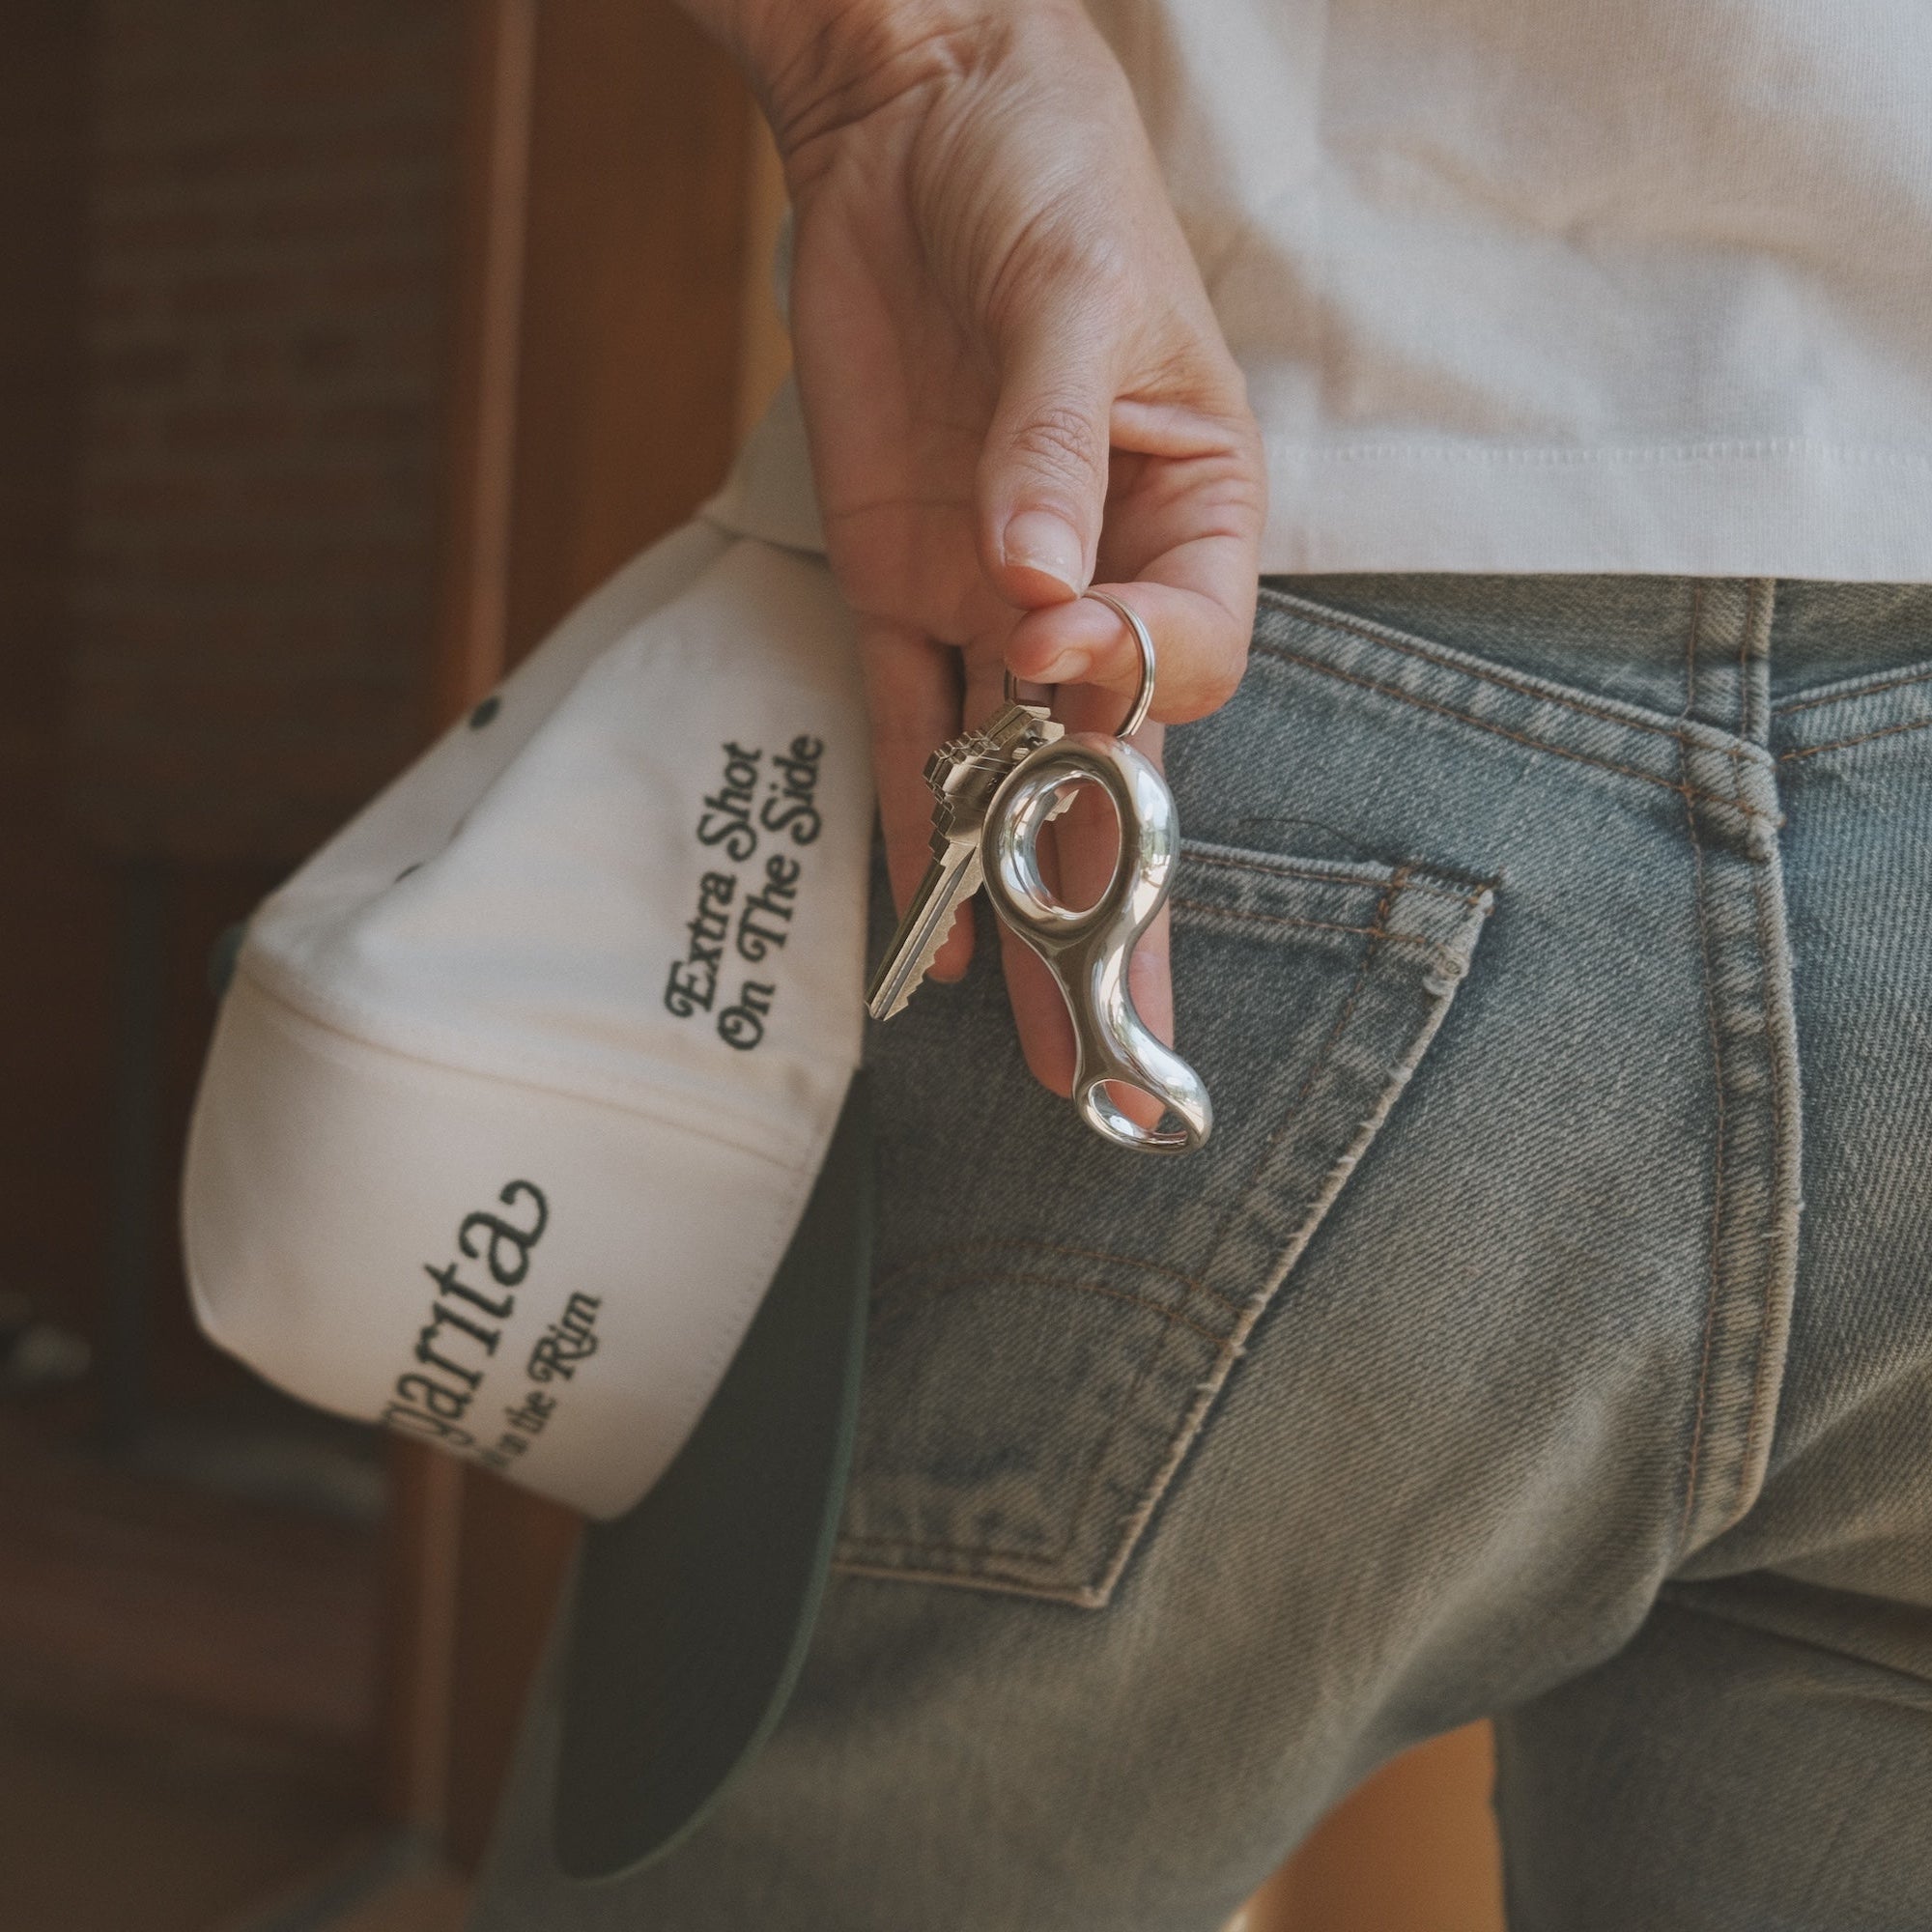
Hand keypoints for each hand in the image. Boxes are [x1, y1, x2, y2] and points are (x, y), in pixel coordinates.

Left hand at [711, 0, 1264, 1100]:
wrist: (917, 122)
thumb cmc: (1047, 180)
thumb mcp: (1071, 298)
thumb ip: (1050, 447)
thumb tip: (1032, 585)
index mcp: (1193, 513)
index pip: (1190, 652)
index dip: (1130, 675)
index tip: (1060, 645)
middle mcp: (1099, 580)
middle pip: (1123, 770)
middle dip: (1122, 913)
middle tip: (1124, 1059)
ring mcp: (996, 600)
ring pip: (1017, 781)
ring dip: (1026, 911)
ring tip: (1037, 1044)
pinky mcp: (899, 592)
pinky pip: (909, 729)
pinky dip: (918, 831)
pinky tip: (933, 935)